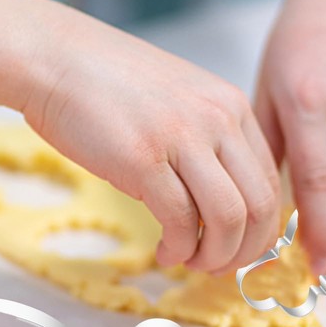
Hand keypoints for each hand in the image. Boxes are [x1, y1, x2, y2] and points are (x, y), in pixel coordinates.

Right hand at [22, 6, 280, 273]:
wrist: (54, 59)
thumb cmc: (109, 86)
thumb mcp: (179, 104)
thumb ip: (207, 144)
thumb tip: (220, 205)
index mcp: (231, 107)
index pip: (271, 182)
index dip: (262, 230)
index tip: (240, 249)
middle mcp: (218, 120)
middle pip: (260, 207)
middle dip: (244, 252)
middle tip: (219, 267)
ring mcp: (182, 138)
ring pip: (228, 219)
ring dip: (214, 256)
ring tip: (191, 262)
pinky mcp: (144, 159)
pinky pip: (180, 221)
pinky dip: (178, 249)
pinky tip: (164, 251)